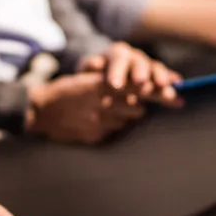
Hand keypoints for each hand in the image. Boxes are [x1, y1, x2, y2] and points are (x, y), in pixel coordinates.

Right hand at [26, 72, 146, 143]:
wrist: (42, 111)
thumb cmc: (69, 91)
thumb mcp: (90, 80)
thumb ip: (116, 83)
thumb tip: (146, 87)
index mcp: (100, 85)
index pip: (136, 88)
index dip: (156, 91)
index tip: (172, 95)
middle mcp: (100, 104)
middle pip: (138, 107)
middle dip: (141, 104)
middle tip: (142, 100)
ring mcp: (98, 122)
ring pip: (127, 120)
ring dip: (127, 115)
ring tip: (113, 108)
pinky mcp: (95, 136)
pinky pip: (114, 130)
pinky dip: (112, 124)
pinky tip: (100, 120)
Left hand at [80, 42, 181, 106]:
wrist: (105, 80)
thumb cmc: (94, 76)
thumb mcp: (87, 71)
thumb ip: (89, 67)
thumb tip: (96, 64)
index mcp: (117, 53)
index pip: (118, 59)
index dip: (117, 71)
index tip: (114, 85)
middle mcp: (135, 57)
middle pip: (140, 63)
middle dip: (141, 73)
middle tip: (141, 84)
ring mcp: (149, 66)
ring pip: (156, 70)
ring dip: (160, 79)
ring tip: (164, 90)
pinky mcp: (158, 77)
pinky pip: (168, 77)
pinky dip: (173, 80)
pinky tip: (179, 85)